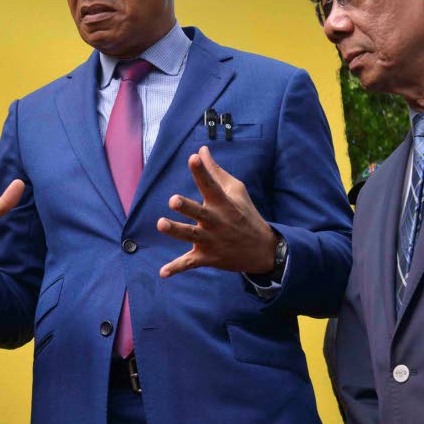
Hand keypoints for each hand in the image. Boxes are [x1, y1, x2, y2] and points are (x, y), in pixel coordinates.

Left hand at [157, 146, 278, 277]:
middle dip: (186, 207)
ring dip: (176, 231)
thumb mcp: (235, 191)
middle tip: (173, 200)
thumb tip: (200, 149)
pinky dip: (176, 269)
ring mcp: (211, 241)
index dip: (202, 171)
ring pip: (190, 236)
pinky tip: (162, 273)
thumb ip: (215, 171)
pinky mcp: (206, 257)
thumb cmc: (245, 214)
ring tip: (161, 224)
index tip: (194, 157)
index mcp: (223, 203)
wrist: (262, 250)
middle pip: (199, 213)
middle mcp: (216, 222)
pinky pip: (189, 263)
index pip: (211, 184)